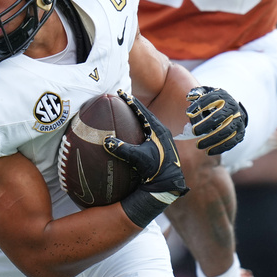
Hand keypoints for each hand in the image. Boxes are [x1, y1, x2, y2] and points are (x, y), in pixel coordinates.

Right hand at [105, 89, 188, 226]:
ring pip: (147, 122)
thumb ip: (123, 149)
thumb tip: (106, 140)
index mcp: (158, 130)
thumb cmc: (156, 171)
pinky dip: (139, 128)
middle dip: (133, 106)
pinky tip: (132, 132)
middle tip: (122, 99)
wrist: (170, 184)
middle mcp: (162, 131)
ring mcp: (162, 139)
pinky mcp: (161, 146)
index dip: (131, 101)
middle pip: (145, 113)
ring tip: (126, 112)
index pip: (142, 110)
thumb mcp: (139, 159)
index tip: (120, 93)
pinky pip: (148, 132)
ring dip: (138, 117)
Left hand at [185, 86, 246, 155]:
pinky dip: (220, 148)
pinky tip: (208, 151)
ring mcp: (238, 121)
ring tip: (198, 145)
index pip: (211, 99)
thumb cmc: (213, 103)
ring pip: (226, 131)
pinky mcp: (240, 133)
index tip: (188, 113)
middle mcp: (233, 107)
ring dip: (211, 139)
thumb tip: (190, 97)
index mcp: (223, 96)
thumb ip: (197, 93)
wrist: (232, 111)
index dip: (200, 106)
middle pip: (220, 116)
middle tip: (194, 131)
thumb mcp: (206, 93)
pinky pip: (231, 142)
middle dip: (206, 125)